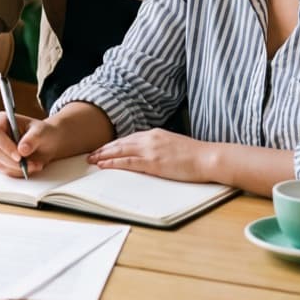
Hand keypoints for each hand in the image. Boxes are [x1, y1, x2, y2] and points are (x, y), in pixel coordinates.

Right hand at [0, 111, 57, 176]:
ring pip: (0, 164)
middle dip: (15, 162)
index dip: (5, 146)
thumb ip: (32, 139)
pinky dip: (18, 172)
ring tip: (35, 164)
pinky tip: (30, 166)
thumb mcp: (41, 132)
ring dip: (19, 168)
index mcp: (0, 120)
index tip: (19, 156)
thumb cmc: (42, 133)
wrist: (46, 143)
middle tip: (32, 163)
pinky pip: (4, 171)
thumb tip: (22, 149)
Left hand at [87, 129, 214, 182]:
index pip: (129, 138)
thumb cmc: (196, 155)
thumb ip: (160, 146)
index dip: (114, 144)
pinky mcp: (153, 162)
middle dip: (104, 148)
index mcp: (155, 134)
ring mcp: (151, 150)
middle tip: (91, 154)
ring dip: (104, 155)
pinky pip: (128, 162)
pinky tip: (104, 165)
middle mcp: (150, 139)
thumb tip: (151, 153)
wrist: (208, 157)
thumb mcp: (174, 145)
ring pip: (120, 151)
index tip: (104, 148)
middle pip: (121, 143)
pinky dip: (114, 163)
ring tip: (92, 160)